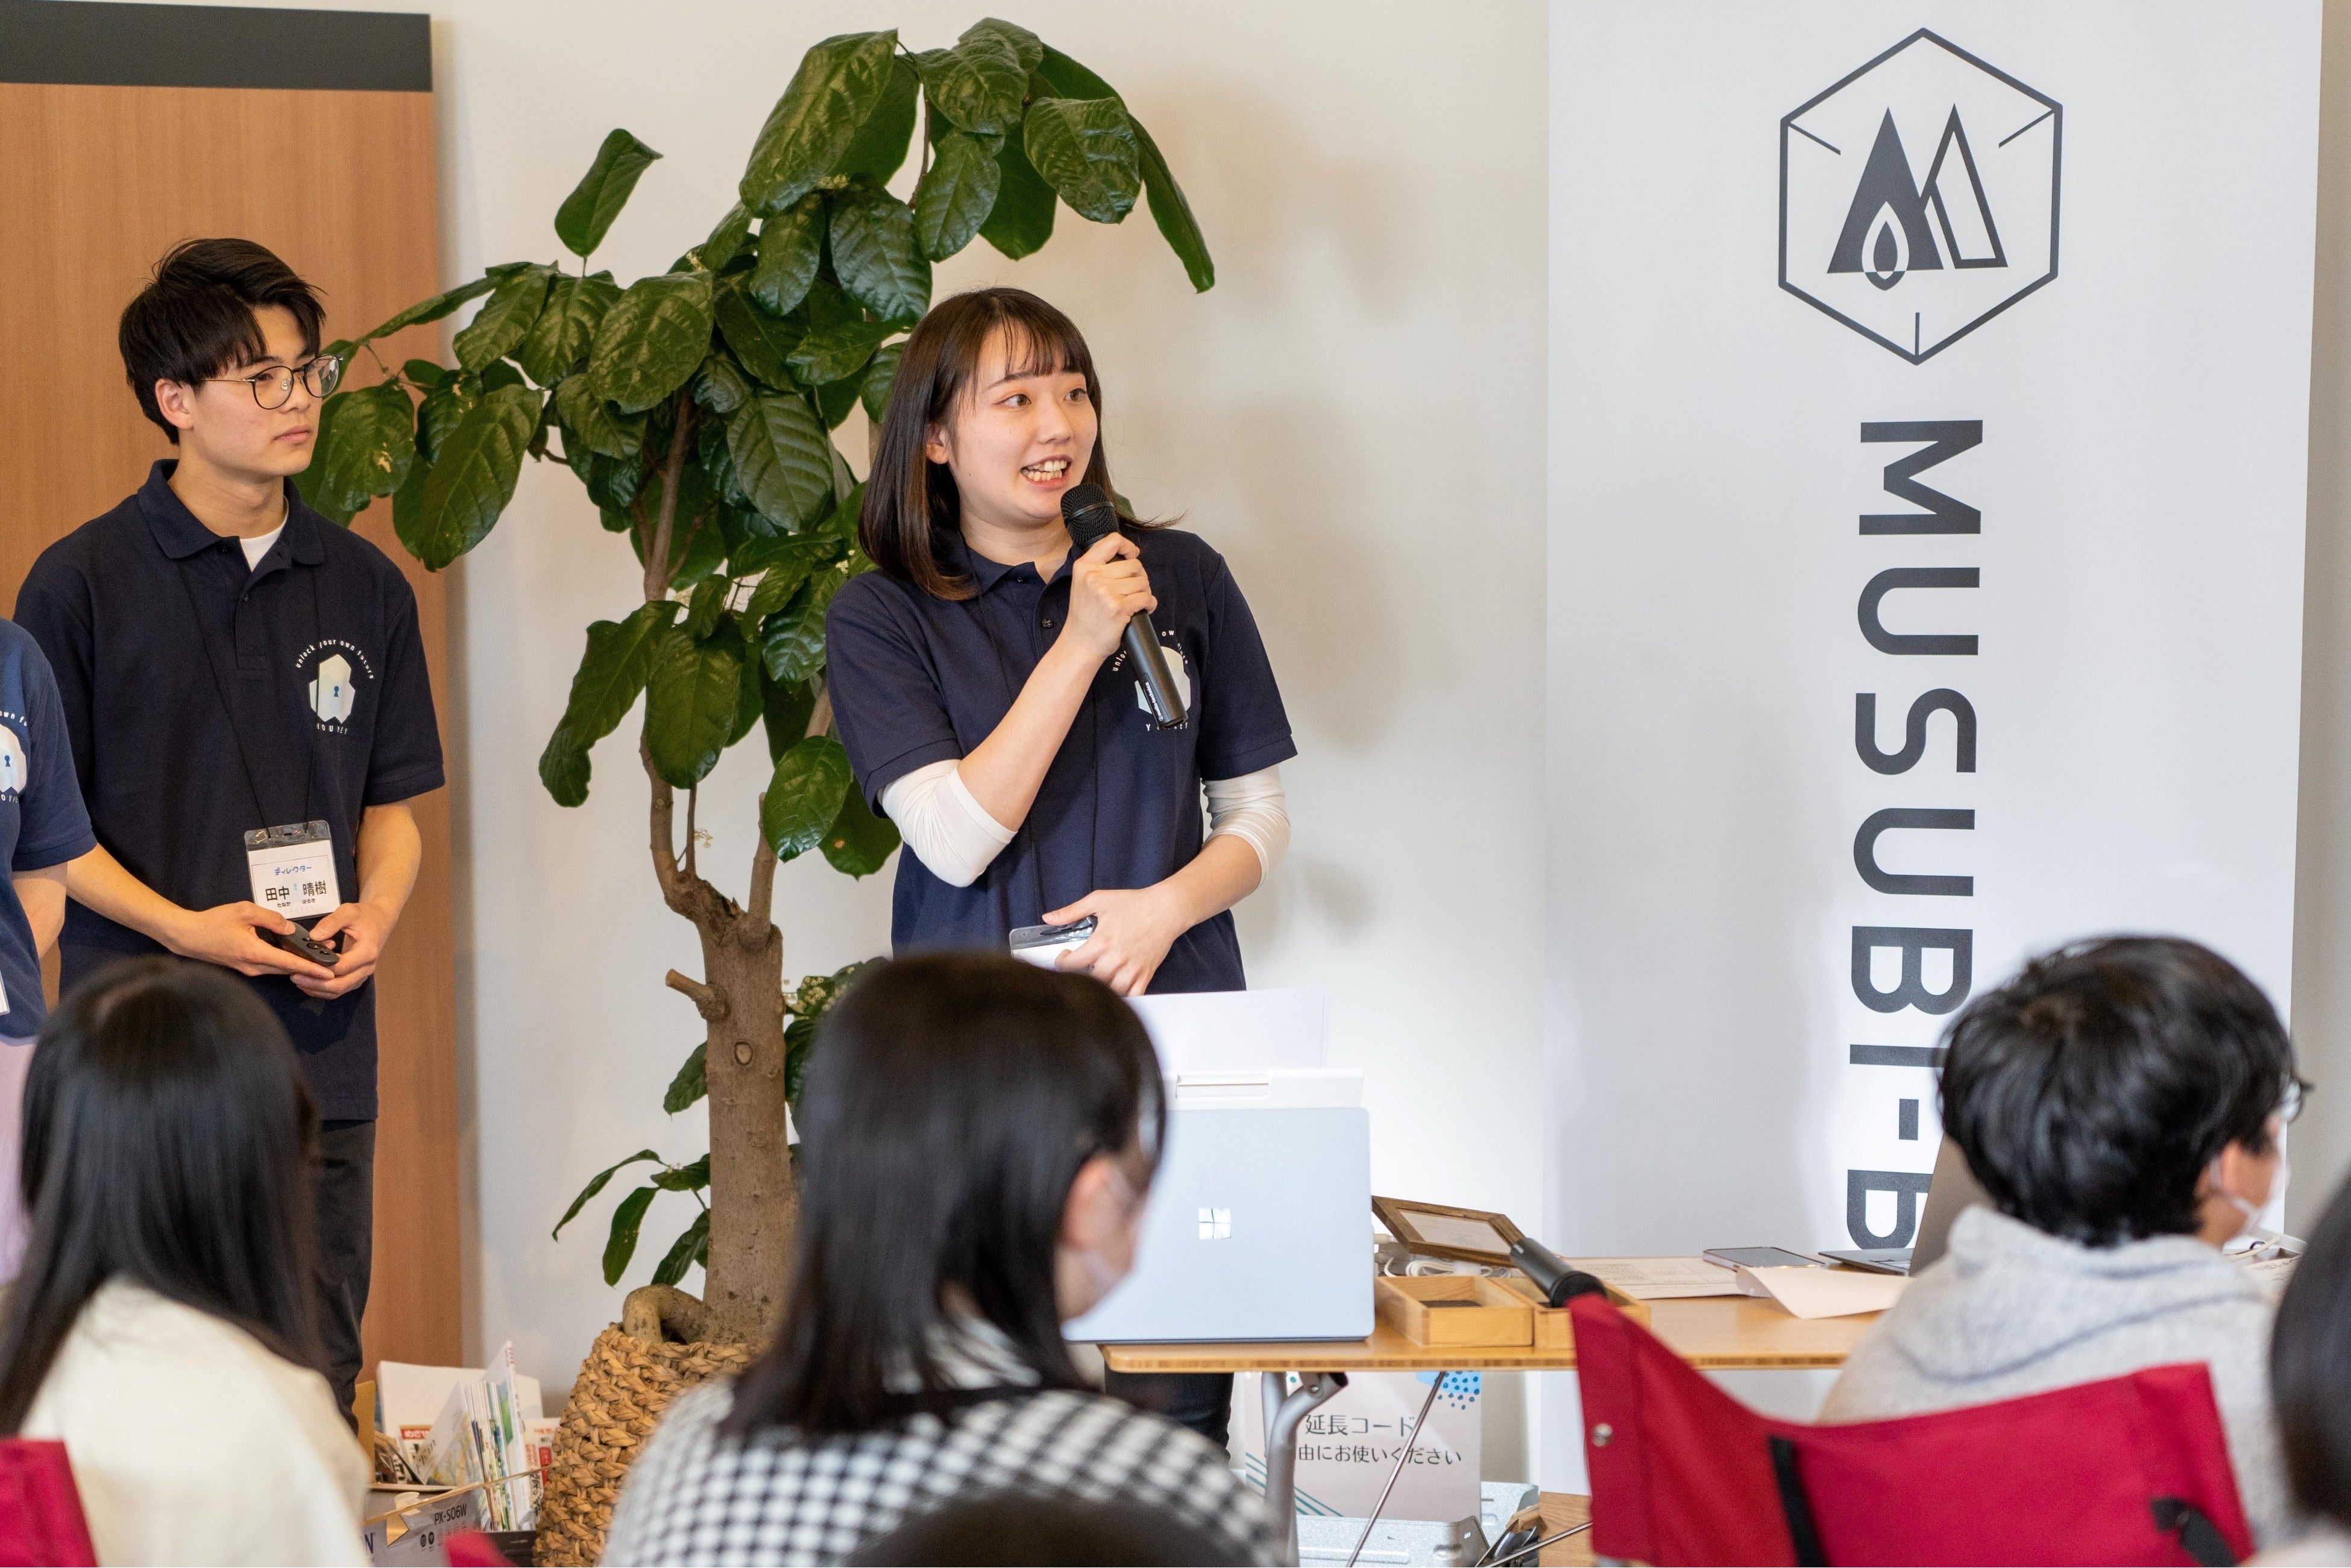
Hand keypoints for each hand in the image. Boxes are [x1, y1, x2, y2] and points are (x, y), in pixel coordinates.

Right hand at [164, 901, 334, 981]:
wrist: (188, 936)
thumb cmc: (214, 921)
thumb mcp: (245, 911)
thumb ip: (271, 918)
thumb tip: (291, 928)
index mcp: (255, 953)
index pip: (290, 963)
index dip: (312, 968)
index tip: (330, 972)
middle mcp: (254, 966)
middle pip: (289, 969)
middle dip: (311, 964)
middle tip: (331, 955)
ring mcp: (249, 969)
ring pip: (280, 968)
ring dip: (299, 963)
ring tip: (319, 953)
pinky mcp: (245, 967)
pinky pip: (271, 966)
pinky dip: (285, 961)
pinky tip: (295, 952)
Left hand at [296, 900, 396, 998]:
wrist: (380, 921)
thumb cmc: (364, 916)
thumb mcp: (348, 911)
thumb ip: (331, 922)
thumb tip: (313, 936)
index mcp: (367, 951)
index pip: (342, 967)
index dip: (322, 968)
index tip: (302, 964)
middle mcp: (367, 967)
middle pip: (341, 984)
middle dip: (316, 983)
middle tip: (295, 977)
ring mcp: (362, 974)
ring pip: (339, 990)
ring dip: (318, 989)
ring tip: (298, 981)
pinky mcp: (357, 977)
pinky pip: (340, 989)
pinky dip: (323, 989)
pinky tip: (308, 983)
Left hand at [1046, 886, 1188, 996]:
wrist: (1166, 909)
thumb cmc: (1135, 904)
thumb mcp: (1099, 900)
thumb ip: (1071, 911)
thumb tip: (1049, 917)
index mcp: (1101, 942)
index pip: (1072, 965)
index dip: (1062, 963)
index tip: (1065, 958)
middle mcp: (1115, 959)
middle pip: (1089, 981)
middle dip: (1080, 976)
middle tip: (1081, 966)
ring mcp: (1132, 969)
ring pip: (1110, 992)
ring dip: (1101, 987)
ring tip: (1098, 975)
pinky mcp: (1145, 975)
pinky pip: (1133, 996)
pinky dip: (1123, 996)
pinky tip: (1117, 987)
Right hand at [1061, 532, 1153, 661]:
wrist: (1080, 643)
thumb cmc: (1085, 616)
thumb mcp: (1082, 583)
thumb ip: (1099, 567)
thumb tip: (1129, 555)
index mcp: (1084, 567)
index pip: (1112, 541)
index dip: (1128, 546)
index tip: (1132, 555)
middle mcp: (1094, 576)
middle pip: (1134, 565)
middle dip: (1139, 578)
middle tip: (1132, 590)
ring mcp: (1106, 592)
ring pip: (1142, 582)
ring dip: (1144, 592)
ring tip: (1134, 602)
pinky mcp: (1119, 607)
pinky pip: (1147, 598)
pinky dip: (1149, 604)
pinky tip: (1142, 609)